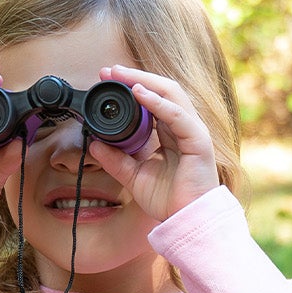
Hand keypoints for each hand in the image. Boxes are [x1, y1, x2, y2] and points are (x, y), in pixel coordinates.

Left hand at [85, 64, 219, 223]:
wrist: (187, 221)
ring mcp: (192, 131)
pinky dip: (158, 102)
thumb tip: (94, 145)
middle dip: (134, 77)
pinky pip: (177, 115)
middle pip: (161, 90)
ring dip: (144, 81)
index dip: (131, 86)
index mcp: (171, 133)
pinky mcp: (198, 141)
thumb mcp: (134, 177)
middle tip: (109, 71)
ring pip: (170, 94)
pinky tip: (139, 93)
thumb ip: (116, 160)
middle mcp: (183, 127)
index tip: (107, 80)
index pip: (153, 100)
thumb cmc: (170, 200)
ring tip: (121, 75)